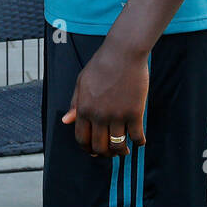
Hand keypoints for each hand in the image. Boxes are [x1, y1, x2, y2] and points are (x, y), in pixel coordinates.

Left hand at [61, 41, 148, 157]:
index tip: (94, 150)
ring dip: (121, 152)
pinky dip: (139, 142)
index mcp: (84, 108)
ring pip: (117, 146)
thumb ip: (75, 103)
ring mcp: (117, 115)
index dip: (87, 148)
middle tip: (110, 152)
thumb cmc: (102, 64)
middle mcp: (99, 115)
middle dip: (104, 154)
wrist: (123, 52)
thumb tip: (66, 121)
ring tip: (124, 150)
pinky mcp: (135, 112)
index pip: (81, 138)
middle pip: (99, 147)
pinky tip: (139, 141)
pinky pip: (137, 136)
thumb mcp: (82, 82)